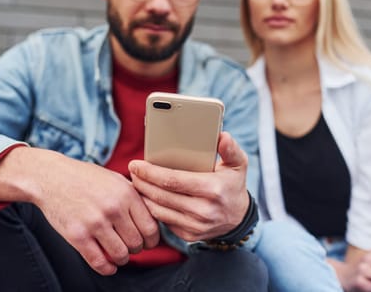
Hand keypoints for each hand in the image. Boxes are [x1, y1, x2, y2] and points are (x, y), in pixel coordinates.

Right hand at [0, 147, 159, 274]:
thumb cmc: (85, 177)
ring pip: (121, 254)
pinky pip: (98, 262)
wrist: (51, 176)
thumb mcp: (115, 179)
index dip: (152, 240)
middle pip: (137, 243)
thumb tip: (153, 216)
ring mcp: (95, 222)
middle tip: (132, 247)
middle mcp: (113, 208)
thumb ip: (134, 196)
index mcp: (127, 194)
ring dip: (123, 259)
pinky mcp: (77, 235)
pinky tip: (108, 265)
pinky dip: (107, 268)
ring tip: (119, 254)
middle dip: (137, 249)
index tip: (148, 242)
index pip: (151, 227)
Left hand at [129, 131, 249, 241]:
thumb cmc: (232, 185)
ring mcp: (195, 226)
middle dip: (142, 182)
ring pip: (158, 211)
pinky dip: (151, 208)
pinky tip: (146, 197)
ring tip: (136, 182)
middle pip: (161, 196)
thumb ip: (230, 149)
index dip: (151, 173)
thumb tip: (223, 136)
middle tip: (132, 170)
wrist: (238, 219)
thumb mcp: (237, 165)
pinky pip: (163, 221)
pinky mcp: (188, 235)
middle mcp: (203, 211)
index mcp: (212, 189)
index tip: (136, 164)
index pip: (173, 180)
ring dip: (143, 196)